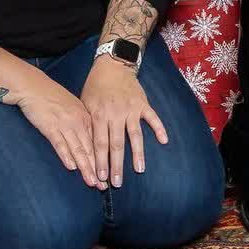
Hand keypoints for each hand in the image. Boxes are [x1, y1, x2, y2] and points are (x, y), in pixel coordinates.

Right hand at [10, 69, 105, 187]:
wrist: (34, 86)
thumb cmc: (53, 98)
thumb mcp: (73, 107)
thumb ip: (82, 123)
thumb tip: (88, 140)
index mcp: (86, 117)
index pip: (97, 143)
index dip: (103, 160)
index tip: (109, 174)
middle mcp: (78, 122)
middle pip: (90, 149)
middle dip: (98, 169)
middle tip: (104, 185)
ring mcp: (65, 124)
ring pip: (78, 149)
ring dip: (85, 167)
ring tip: (92, 182)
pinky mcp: (50, 127)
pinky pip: (59, 143)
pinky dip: (66, 156)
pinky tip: (71, 167)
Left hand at [80, 56, 168, 188]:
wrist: (112, 66)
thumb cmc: (95, 87)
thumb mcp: (85, 103)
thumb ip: (88, 124)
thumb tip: (86, 148)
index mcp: (99, 115)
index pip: (99, 143)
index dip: (100, 162)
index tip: (101, 178)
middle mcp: (116, 114)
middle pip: (116, 144)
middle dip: (116, 165)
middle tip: (117, 183)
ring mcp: (131, 109)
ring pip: (135, 135)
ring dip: (137, 154)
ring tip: (139, 170)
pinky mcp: (143, 104)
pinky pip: (152, 118)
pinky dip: (159, 128)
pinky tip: (164, 141)